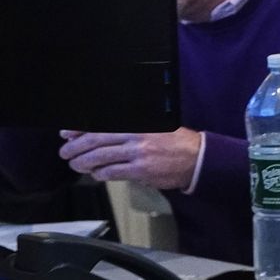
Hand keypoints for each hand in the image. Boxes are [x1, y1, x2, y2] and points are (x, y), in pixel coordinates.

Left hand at [57, 128, 201, 190]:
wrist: (196, 157)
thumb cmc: (175, 142)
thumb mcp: (153, 126)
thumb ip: (129, 130)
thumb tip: (100, 136)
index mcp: (138, 122)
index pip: (101, 124)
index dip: (80, 129)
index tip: (67, 133)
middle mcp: (136, 134)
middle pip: (96, 140)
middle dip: (75, 148)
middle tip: (66, 153)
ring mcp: (138, 152)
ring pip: (100, 158)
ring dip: (83, 163)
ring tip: (77, 165)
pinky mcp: (141, 169)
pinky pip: (112, 172)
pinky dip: (100, 174)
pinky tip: (97, 174)